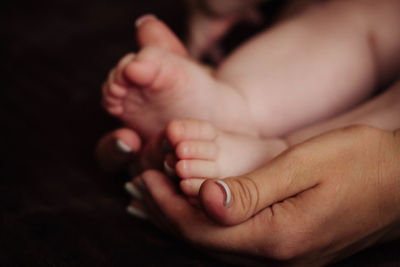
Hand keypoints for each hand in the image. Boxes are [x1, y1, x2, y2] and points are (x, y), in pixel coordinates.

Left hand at [130, 125, 399, 265]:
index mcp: (278, 237)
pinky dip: (206, 221)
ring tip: (155, 195)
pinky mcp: (288, 246)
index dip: (168, 205)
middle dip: (166, 212)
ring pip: (215, 242)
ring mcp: (283, 255)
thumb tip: (205, 199)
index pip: (202, 228)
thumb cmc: (359, 165)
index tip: (146, 177)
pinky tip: (195, 206)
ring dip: (181, 217)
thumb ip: (254, 188)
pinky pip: (233, 238)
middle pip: (203, 240)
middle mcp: (276, 256)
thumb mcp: (306, 166)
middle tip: (140, 185)